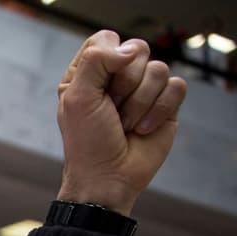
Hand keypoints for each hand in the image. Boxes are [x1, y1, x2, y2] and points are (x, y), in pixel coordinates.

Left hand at [56, 31, 186, 215]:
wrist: (108, 176)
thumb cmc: (87, 141)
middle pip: (138, 50)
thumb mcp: (77, 98)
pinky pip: (176, 87)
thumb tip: (129, 50)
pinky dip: (159, 110)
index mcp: (90, 73)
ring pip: (158, 69)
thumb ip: (96, 61)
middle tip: (112, 110)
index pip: (107, 39)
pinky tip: (143, 129)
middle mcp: (117, 78)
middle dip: (125, 84)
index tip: (99, 86)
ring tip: (125, 124)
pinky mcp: (165, 104)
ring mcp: (143, 90)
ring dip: (139, 103)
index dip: (108, 57)